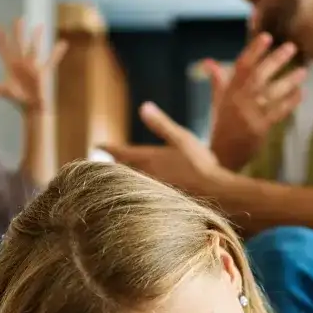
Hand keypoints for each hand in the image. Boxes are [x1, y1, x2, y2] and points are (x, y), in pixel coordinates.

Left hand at [0, 18, 66, 111]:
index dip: (1, 40)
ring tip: (39, 26)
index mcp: (11, 66)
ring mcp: (33, 66)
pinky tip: (63, 43)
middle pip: (19, 44)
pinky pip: (51, 60)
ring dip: (37, 37)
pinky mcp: (43, 71)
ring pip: (35, 48)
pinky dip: (57, 52)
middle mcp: (21, 63)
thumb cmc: (18, 100)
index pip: (4, 50)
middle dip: (18, 32)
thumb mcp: (4, 91)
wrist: (31, 107)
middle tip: (18, 19)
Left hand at [103, 102, 231, 198]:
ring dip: (123, 180)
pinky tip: (141, 195)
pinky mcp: (156, 206)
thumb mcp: (181, 138)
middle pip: (120, 170)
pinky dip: (135, 193)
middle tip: (107, 162)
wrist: (215, 194)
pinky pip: (140, 197)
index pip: (118, 151)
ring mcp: (148, 193)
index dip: (107, 148)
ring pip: (128, 185)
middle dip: (113, 165)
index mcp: (146, 158)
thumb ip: (161, 124)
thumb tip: (144, 106)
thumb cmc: (200, 164)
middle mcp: (142, 176)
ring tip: (120, 177)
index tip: (98, 145)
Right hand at [206, 34, 307, 170]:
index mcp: (228, 91)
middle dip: (275, 61)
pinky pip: (278, 112)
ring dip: (289, 81)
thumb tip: (209, 62)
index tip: (266, 36)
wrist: (222, 156)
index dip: (254, 50)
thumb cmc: (220, 126)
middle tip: (291, 47)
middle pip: (258, 76)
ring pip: (271, 93)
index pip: (241, 66)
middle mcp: (238, 100)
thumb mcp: (216, 102)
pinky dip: (290, 102)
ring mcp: (249, 115)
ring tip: (303, 71)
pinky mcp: (259, 128)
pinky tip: (301, 93)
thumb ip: (217, 81)